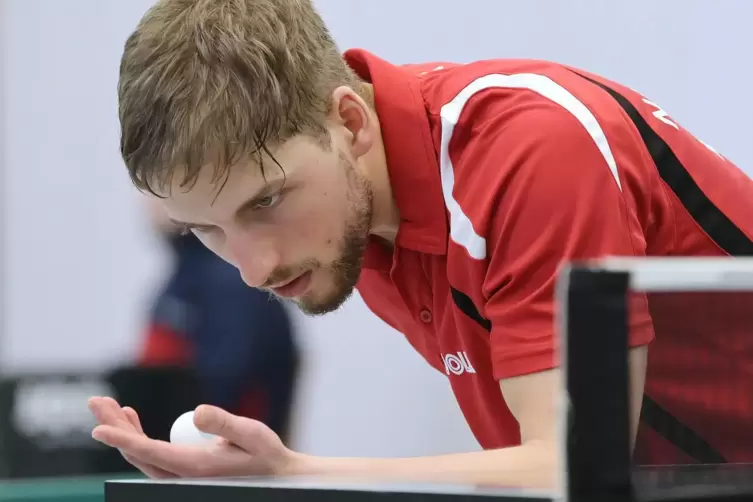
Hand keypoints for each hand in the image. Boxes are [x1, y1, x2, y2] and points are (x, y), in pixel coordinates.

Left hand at [88, 396, 304, 477]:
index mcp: (195, 467)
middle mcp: (182, 475)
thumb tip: (195, 412)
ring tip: (110, 405)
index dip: (122, 439)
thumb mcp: (251, 434)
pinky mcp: (184, 470)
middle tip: (96, 401)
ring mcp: (181, 475)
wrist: (277, 477)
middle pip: (137, 452)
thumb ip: (224, 424)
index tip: (98, 429)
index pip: (149, 452)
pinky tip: (133, 419)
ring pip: (140, 454)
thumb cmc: (266, 455)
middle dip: (114, 426)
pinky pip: (151, 455)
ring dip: (123, 429)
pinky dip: (138, 436)